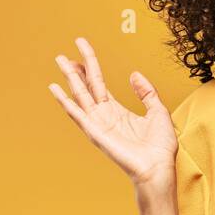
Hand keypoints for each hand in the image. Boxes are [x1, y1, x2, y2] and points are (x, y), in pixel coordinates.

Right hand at [48, 37, 177, 187]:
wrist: (158, 169)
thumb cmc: (159, 148)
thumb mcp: (158, 111)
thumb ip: (147, 93)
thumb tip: (133, 74)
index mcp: (116, 111)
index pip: (98, 83)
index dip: (90, 64)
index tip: (82, 46)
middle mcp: (104, 115)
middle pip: (86, 86)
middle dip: (75, 69)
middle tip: (64, 53)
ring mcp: (98, 124)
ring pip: (80, 95)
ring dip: (69, 78)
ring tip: (59, 59)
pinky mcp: (96, 133)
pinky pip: (77, 114)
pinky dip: (65, 101)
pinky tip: (55, 88)